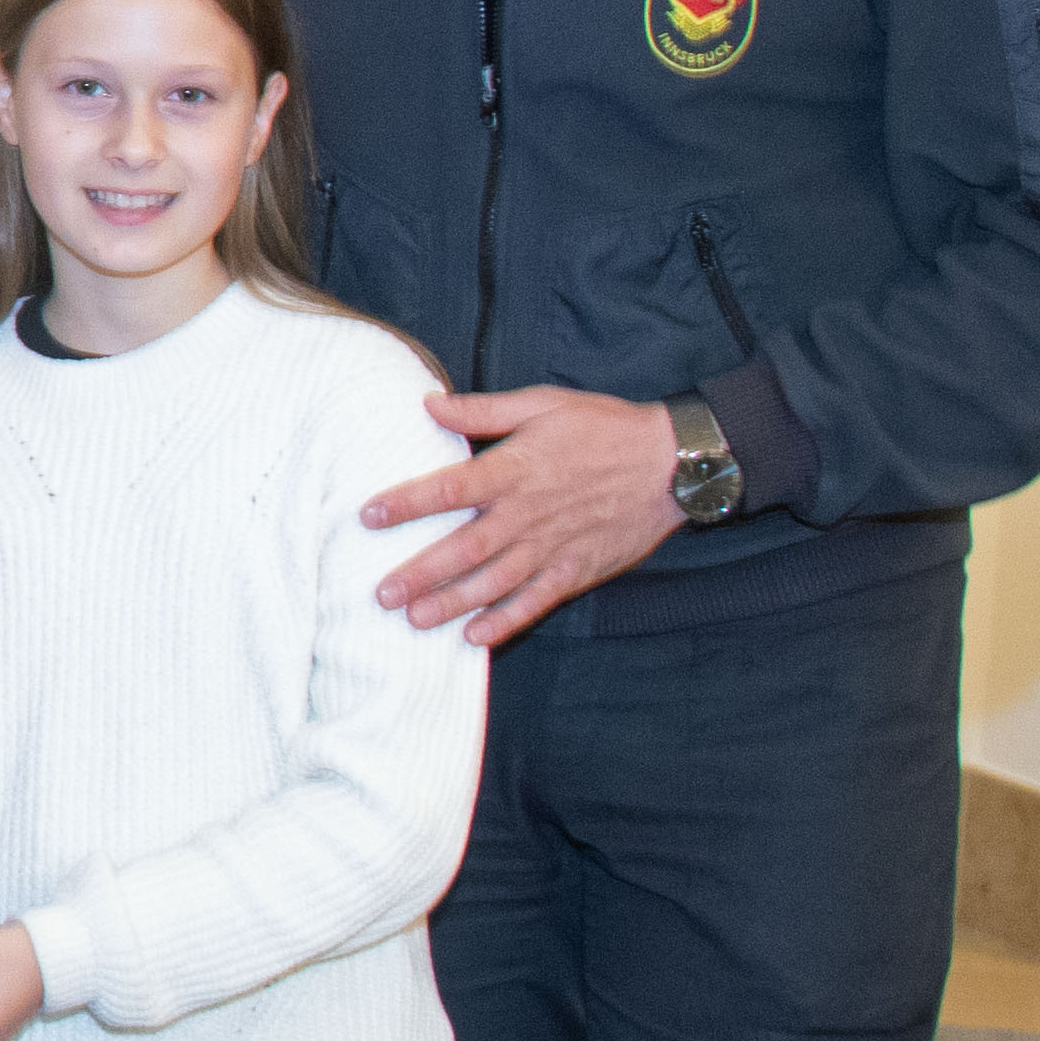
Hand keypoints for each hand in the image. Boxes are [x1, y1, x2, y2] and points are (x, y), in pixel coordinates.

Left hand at [366, 384, 684, 642]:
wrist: (672, 463)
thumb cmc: (603, 427)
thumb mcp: (543, 403)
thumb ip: (483, 409)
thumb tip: (429, 403)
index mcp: (515, 469)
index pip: (449, 488)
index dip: (407, 503)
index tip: (367, 516)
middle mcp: (528, 513)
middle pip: (465, 548)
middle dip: (421, 573)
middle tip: (381, 593)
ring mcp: (553, 546)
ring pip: (494, 582)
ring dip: (452, 603)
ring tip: (414, 620)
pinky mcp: (577, 570)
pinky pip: (536, 601)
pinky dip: (506, 621)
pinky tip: (475, 637)